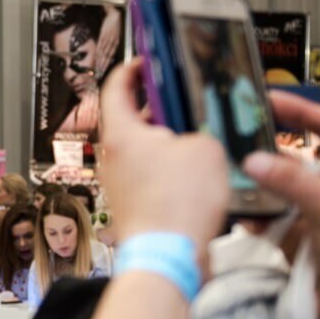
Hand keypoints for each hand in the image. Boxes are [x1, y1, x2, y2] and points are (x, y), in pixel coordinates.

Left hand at [95, 62, 229, 249]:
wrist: (170, 257)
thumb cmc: (177, 205)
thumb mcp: (205, 148)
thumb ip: (201, 130)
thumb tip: (199, 138)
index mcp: (121, 133)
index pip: (116, 86)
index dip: (133, 68)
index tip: (148, 61)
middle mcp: (114, 157)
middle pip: (131, 118)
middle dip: (160, 106)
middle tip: (184, 98)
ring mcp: (121, 183)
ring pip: (144, 148)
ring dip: (169, 139)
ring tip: (200, 135)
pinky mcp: (135, 204)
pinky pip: (151, 175)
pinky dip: (171, 167)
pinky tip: (199, 171)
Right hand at [243, 93, 319, 318]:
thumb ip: (293, 184)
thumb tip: (254, 161)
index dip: (301, 111)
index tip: (268, 99)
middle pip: (294, 156)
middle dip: (267, 148)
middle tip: (235, 135)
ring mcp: (311, 214)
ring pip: (275, 187)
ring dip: (255, 185)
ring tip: (231, 177)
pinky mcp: (293, 239)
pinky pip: (266, 217)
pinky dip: (252, 215)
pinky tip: (242, 216)